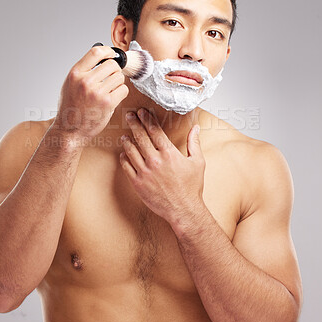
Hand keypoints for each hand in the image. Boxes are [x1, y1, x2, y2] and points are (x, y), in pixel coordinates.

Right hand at [54, 46, 128, 140]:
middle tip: (111, 79)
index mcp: (75, 73)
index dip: (108, 51)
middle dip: (115, 71)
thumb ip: (84, 70)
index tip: (112, 54)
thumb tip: (103, 57)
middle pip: (112, 65)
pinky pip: (123, 90)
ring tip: (110, 90)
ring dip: (118, 83)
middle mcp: (85, 81)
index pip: (96, 52)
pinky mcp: (107, 103)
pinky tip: (113, 98)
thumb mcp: (70, 84)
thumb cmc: (71, 107)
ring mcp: (96, 92)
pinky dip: (121, 93)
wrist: (70, 130)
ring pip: (119, 77)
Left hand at [119, 108, 205, 223]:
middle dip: (134, 123)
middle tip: (129, 115)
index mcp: (169, 153)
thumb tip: (196, 127)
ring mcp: (144, 172)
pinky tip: (124, 153)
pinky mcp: (138, 183)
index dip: (147, 119)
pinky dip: (124, 158)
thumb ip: (194, 143)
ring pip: (131, 150)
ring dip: (127, 140)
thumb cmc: (192, 187)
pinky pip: (127, 167)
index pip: (154, 130)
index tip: (141, 112)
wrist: (184, 210)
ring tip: (124, 135)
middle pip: (140, 136)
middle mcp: (155, 160)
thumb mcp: (198, 162)